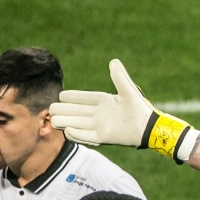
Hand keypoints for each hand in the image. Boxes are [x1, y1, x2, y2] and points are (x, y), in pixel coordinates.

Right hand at [49, 59, 197, 161]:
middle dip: (63, 110)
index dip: (72, 97)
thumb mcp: (128, 91)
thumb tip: (113, 61)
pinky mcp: (104, 138)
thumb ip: (120, 77)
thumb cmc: (140, 109)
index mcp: (104, 101)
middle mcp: (100, 114)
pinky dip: (77, 134)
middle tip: (51, 109)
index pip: (84, 98)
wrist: (148, 127)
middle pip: (77, 112)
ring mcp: (101, 126)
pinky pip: (87, 136)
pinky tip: (67, 131)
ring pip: (78, 123)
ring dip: (66, 122)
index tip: (60, 95)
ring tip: (53, 120)